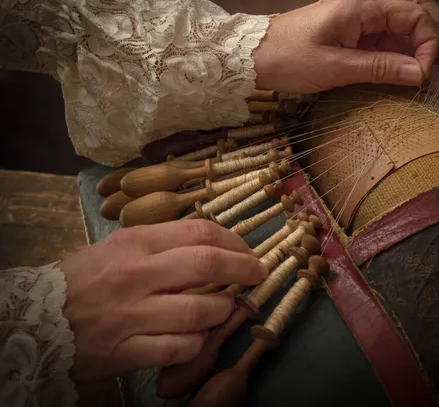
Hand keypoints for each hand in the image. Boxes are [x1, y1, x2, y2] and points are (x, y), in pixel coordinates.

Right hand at [58, 220, 266, 381]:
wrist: (35, 318)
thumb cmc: (85, 279)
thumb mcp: (120, 248)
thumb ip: (163, 243)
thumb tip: (214, 245)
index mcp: (134, 243)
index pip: (199, 232)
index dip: (234, 240)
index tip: (248, 250)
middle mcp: (134, 275)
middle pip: (206, 264)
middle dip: (244, 268)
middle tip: (258, 274)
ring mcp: (130, 315)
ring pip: (199, 312)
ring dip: (222, 310)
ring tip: (225, 308)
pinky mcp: (124, 351)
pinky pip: (178, 349)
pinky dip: (196, 344)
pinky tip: (196, 337)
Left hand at [253, 0, 438, 92]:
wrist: (253, 56)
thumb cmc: (287, 58)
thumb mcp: (335, 68)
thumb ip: (380, 69)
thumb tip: (419, 74)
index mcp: (361, 6)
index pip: (415, 14)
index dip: (430, 43)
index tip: (425, 74)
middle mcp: (364, 3)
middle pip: (417, 2)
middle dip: (435, 30)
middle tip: (437, 63)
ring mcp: (358, 14)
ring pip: (405, 12)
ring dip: (421, 35)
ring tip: (426, 64)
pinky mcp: (352, 28)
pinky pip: (387, 29)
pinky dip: (403, 44)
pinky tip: (405, 65)